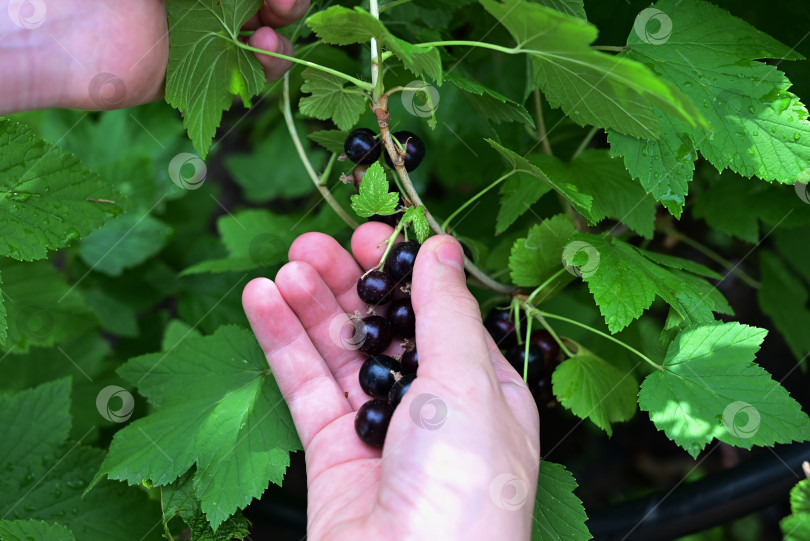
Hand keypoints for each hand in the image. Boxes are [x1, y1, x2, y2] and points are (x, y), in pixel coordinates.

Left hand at [0, 0, 306, 112]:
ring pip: (258, 40)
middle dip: (284, 6)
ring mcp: (197, 40)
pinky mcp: (192, 79)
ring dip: (278, 39)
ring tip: (270, 38)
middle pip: (260, 7)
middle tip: (284, 6)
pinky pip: (241, 77)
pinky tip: (263, 54)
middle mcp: (197, 4)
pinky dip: (263, 69)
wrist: (61, 35)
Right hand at [242, 223, 539, 539]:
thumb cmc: (464, 487)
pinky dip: (283, 341)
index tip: (372, 231)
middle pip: (383, 327)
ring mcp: (379, 430)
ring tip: (286, 266)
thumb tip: (443, 249)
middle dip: (349, 283)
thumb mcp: (467, 383)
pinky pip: (305, 386)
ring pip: (339, 352)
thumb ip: (445, 312)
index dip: (403, 271)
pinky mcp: (331, 454)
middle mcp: (432, 406)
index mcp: (481, 388)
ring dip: (311, 306)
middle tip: (314, 242)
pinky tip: (264, 300)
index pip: (437, 311)